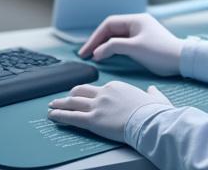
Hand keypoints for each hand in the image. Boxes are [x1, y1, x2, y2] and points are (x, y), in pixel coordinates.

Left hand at [48, 81, 171, 141]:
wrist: (149, 120)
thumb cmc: (154, 111)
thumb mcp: (155, 97)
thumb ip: (152, 93)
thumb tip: (152, 91)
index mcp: (116, 87)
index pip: (97, 88)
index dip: (88, 93)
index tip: (84, 96)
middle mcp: (104, 93)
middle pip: (80, 91)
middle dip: (70, 95)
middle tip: (62, 98)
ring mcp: (97, 106)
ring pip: (73, 103)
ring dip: (60, 104)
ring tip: (52, 106)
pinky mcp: (93, 120)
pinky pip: (71, 117)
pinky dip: (60, 116)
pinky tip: (52, 116)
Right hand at [78, 13, 183, 76]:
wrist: (182, 60)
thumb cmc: (160, 52)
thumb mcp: (135, 48)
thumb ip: (114, 47)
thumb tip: (97, 52)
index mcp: (135, 20)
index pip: (109, 24)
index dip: (95, 37)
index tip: (86, 51)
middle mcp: (137, 24)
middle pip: (111, 30)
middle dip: (97, 41)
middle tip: (85, 54)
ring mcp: (140, 33)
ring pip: (116, 37)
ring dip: (104, 46)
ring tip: (93, 57)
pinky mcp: (143, 43)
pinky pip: (123, 43)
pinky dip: (113, 49)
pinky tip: (106, 57)